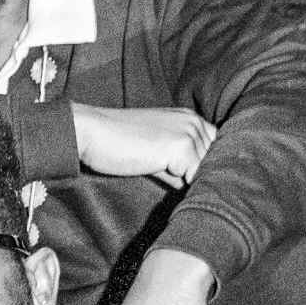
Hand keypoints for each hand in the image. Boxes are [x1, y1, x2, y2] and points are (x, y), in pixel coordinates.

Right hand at [73, 103, 217, 188]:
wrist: (92, 132)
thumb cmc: (117, 142)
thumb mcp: (153, 150)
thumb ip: (176, 165)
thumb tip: (190, 186)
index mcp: (189, 118)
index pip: (214, 148)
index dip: (201, 167)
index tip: (184, 178)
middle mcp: (194, 122)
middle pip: (212, 162)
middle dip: (194, 175)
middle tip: (167, 176)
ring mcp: (189, 134)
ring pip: (202, 172)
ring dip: (184, 180)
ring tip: (157, 170)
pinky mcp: (180, 148)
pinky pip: (191, 179)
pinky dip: (176, 184)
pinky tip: (155, 172)